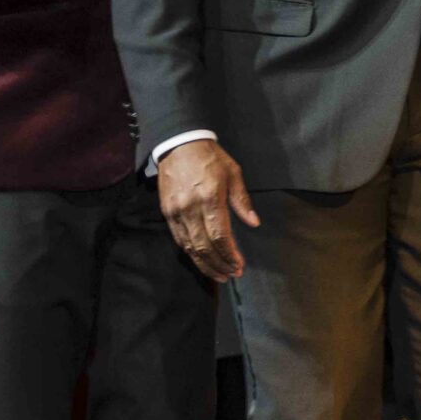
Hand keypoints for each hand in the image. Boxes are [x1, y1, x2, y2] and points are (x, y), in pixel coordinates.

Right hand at [158, 139, 257, 282]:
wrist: (179, 144)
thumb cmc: (211, 158)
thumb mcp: (233, 174)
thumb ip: (242, 201)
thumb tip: (253, 223)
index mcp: (210, 199)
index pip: (220, 236)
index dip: (230, 254)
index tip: (240, 265)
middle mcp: (190, 209)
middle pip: (204, 246)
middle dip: (219, 264)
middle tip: (232, 275)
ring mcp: (176, 212)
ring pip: (189, 247)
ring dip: (204, 263)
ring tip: (219, 275)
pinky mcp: (167, 212)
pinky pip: (178, 239)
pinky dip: (190, 252)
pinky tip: (201, 260)